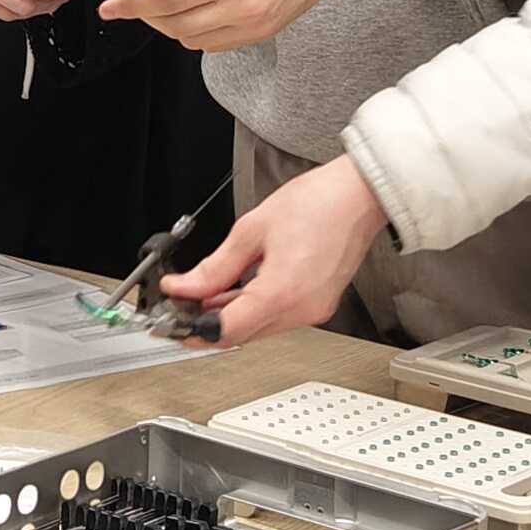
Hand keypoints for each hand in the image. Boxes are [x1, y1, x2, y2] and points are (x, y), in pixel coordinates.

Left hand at [102, 0, 363, 52]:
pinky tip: (195, 10)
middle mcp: (241, 7)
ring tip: (163, 3)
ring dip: (172, 25)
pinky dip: (197, 31)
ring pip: (194, 39)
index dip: (134, 2)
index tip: (113, 3)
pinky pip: (218, 42)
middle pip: (175, 25)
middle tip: (131, 2)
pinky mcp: (266, 30)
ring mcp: (255, 23)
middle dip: (148, 14)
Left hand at [160, 160, 384, 347]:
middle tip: (179, 307)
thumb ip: (214, 266)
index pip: (226, 331)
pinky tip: (233, 292)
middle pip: (241, 334)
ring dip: (228, 317)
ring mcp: (312, 310)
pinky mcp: (318, 305)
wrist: (360, 195)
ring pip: (257, 328)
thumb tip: (185, 287)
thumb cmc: (319, 202)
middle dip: (206, 324)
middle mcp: (301, 310)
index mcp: (282, 292)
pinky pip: (276, 318)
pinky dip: (251, 309)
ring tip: (202, 296)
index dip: (193, 330)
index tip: (170, 321)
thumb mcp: (252, 229)